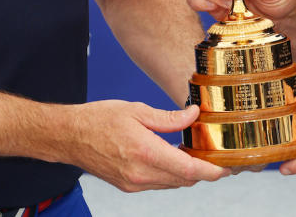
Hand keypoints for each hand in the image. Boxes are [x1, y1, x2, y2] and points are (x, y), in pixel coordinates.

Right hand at [63, 101, 227, 190]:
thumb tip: (194, 115)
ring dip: (186, 174)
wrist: (69, 137)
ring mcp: (133, 183)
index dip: (211, 172)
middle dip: (203, 172)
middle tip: (216, 157)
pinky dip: (170, 174)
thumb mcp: (136, 110)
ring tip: (197, 156)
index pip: (187, 170)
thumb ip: (168, 118)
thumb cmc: (99, 119)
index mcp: (145, 152)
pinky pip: (158, 184)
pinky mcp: (128, 186)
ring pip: (172, 184)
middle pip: (183, 180)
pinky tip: (173, 159)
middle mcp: (140, 174)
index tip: (226, 168)